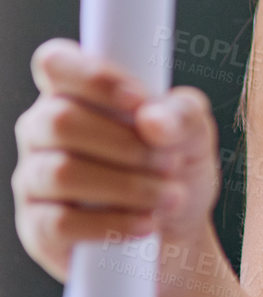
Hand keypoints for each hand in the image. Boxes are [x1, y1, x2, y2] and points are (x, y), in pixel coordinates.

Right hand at [13, 37, 223, 282]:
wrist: (178, 232)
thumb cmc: (176, 166)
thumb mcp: (194, 132)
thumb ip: (181, 114)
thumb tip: (153, 120)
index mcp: (75, 92)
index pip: (56, 63)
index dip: (93, 77)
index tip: (139, 100)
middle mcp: (43, 130)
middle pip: (58, 120)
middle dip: (124, 142)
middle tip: (170, 161)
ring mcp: (34, 179)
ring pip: (60, 172)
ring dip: (126, 184)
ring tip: (171, 195)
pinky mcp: (36, 229)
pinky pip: (59, 223)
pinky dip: (111, 223)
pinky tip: (146, 223)